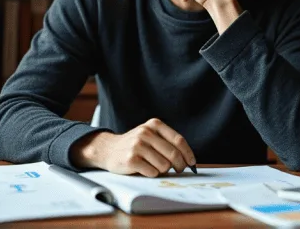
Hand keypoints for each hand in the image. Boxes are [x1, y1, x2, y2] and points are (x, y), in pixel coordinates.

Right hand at [70, 118, 196, 176]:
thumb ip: (166, 142)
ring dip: (163, 170)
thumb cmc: (134, 145)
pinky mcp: (131, 159)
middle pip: (173, 154)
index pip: (179, 140)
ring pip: (164, 165)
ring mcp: (137, 146)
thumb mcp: (150, 135)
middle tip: (178, 170)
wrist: (108, 149)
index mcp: (154, 125)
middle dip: (179, 165)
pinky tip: (144, 169)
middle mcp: (145, 133)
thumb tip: (188, 160)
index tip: (191, 163)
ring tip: (154, 166)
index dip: (188, 154)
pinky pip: (152, 172)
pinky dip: (152, 174)